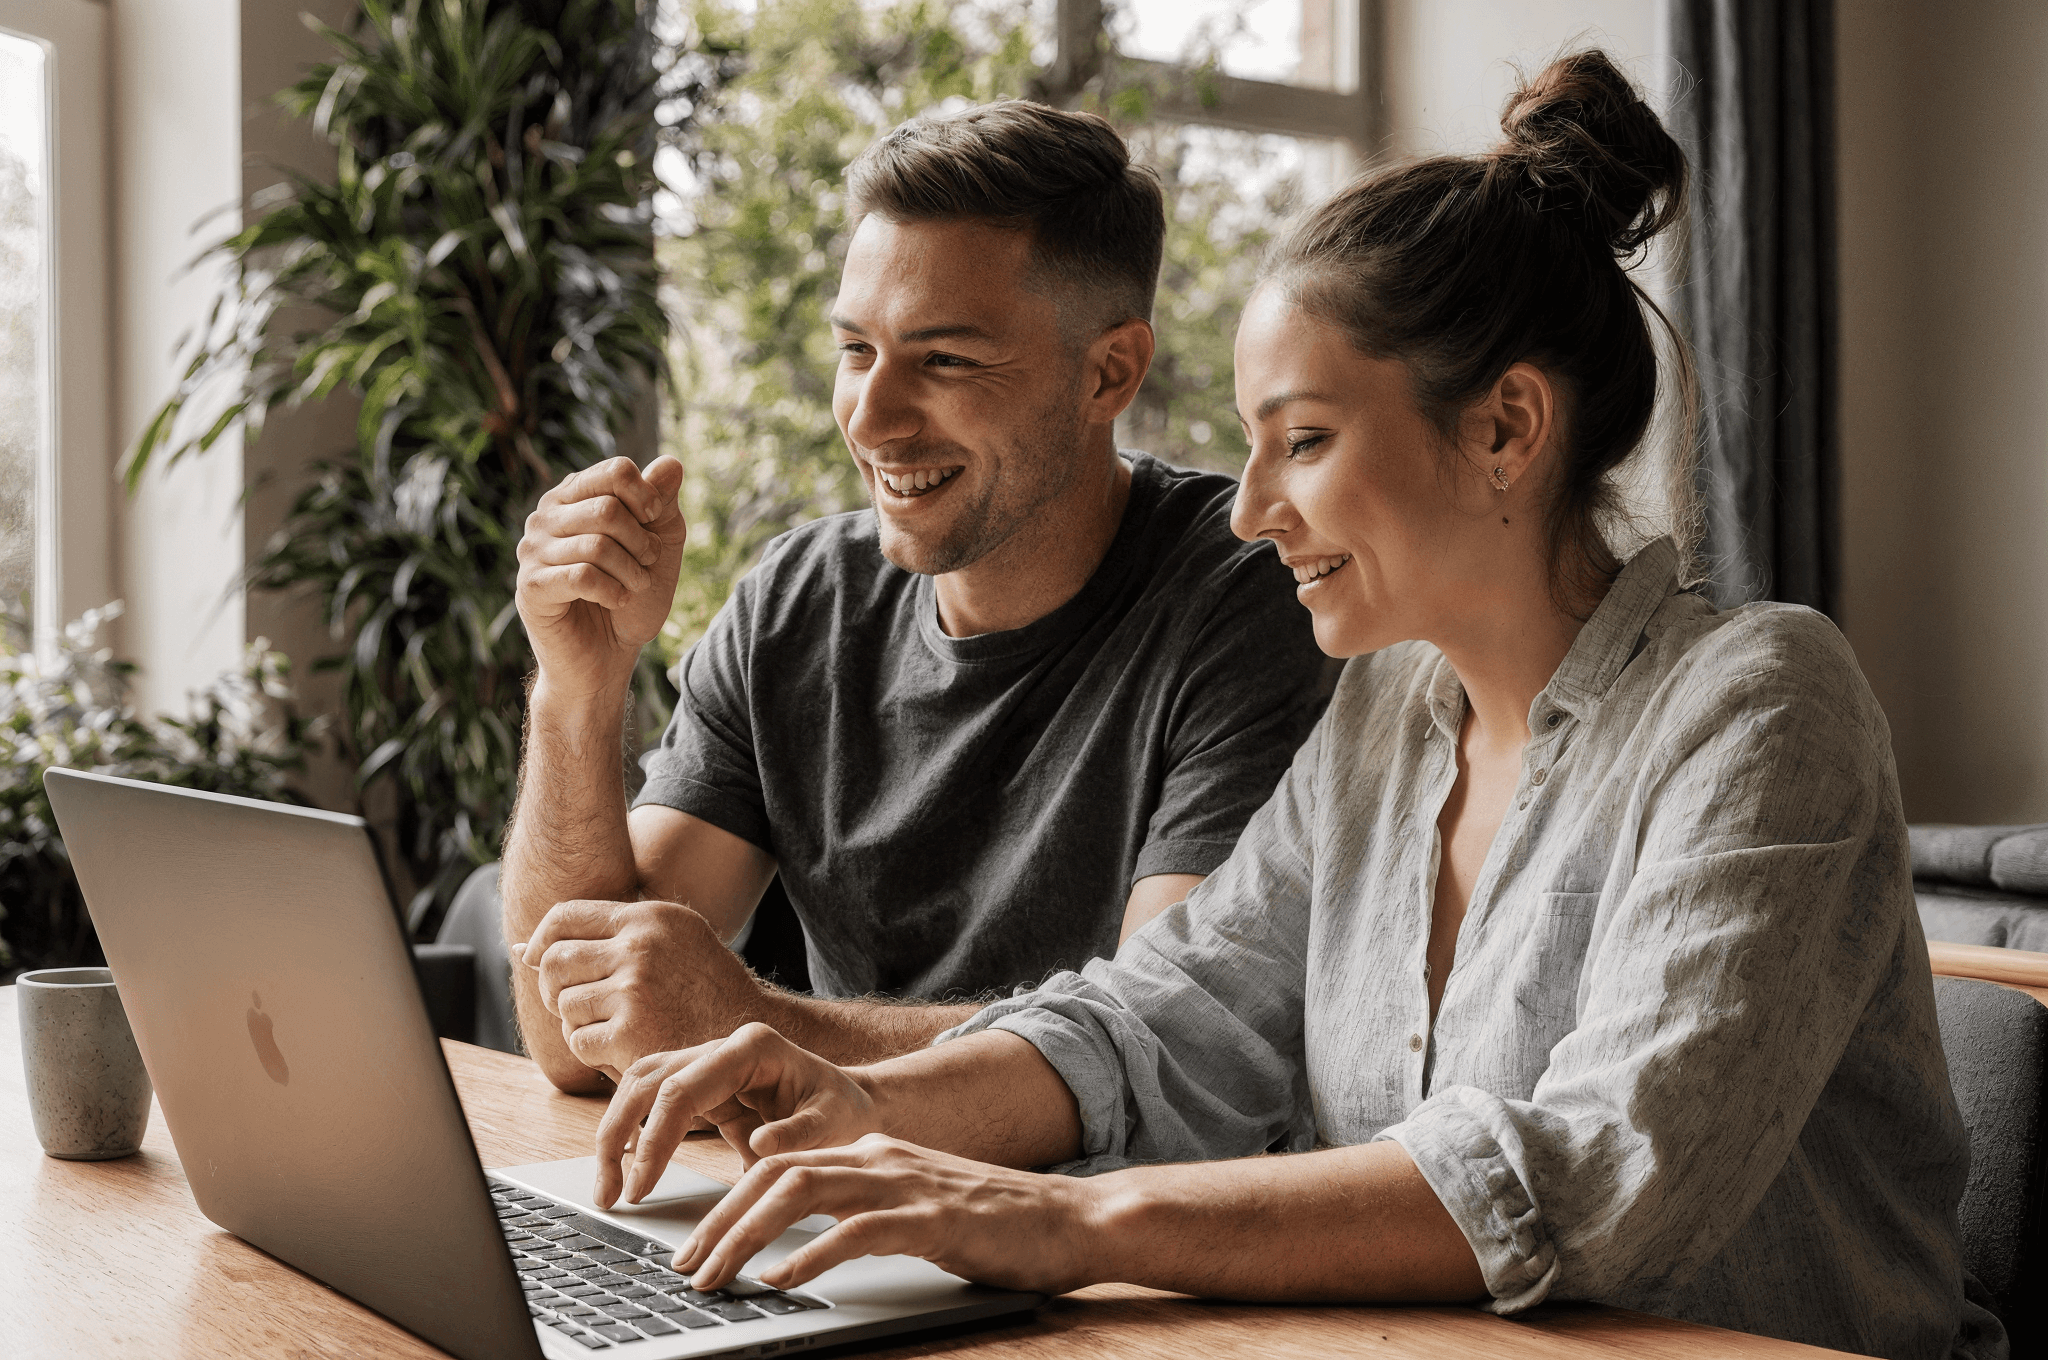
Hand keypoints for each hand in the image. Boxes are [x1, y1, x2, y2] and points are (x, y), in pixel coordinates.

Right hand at [515, 454, 687, 697]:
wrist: (609, 654)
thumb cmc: (632, 594)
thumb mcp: (658, 544)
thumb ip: (662, 503)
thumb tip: (672, 464)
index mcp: (574, 495)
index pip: (615, 471)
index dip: (648, 496)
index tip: (656, 522)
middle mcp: (546, 516)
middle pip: (608, 508)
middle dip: (642, 542)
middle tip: (647, 564)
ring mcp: (532, 551)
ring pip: (596, 544)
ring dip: (631, 571)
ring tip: (635, 586)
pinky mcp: (531, 587)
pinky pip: (581, 576)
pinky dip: (612, 591)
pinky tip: (617, 600)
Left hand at [518, 898, 765, 1076]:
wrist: (750, 1034)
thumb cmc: (704, 988)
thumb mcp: (672, 940)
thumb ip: (607, 936)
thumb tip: (522, 948)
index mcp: (649, 917)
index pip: (566, 916)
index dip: (542, 940)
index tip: (539, 961)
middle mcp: (641, 946)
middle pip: (555, 961)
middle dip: (553, 987)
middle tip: (578, 1004)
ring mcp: (635, 989)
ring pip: (564, 1004)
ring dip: (578, 1021)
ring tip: (612, 1026)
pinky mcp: (632, 1032)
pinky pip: (578, 1040)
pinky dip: (592, 1050)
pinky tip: (621, 1048)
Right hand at [594, 1023, 883, 1205]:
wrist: (854, 1102)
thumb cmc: (844, 1110)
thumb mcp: (834, 1124)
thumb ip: (798, 1134)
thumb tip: (760, 1144)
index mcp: (752, 1048)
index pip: (682, 1088)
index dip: (654, 1139)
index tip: (641, 1187)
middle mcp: (722, 1048)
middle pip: (647, 1080)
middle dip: (618, 1136)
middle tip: (608, 1194)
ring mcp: (709, 1063)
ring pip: (640, 1086)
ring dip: (617, 1134)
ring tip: (608, 1189)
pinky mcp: (703, 1087)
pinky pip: (655, 1103)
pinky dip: (635, 1134)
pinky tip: (626, 1170)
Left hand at [675, 1134, 1100, 1296]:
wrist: (1074, 1218)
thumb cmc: (997, 1224)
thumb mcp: (915, 1209)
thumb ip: (862, 1214)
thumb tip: (796, 1248)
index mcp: (874, 1153)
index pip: (780, 1166)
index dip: (729, 1205)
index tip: (695, 1247)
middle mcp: (882, 1158)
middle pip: (776, 1174)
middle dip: (721, 1222)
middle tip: (685, 1269)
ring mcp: (908, 1184)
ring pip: (803, 1192)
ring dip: (748, 1236)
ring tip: (717, 1275)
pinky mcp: (935, 1218)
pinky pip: (858, 1230)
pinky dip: (813, 1254)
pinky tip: (783, 1280)